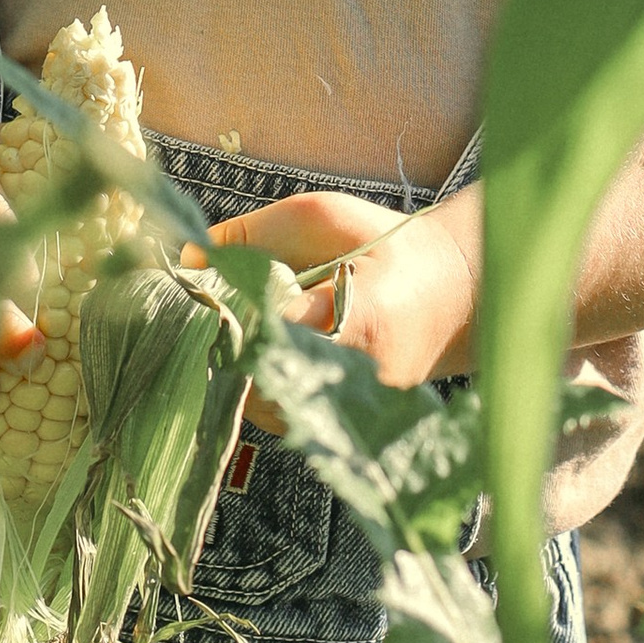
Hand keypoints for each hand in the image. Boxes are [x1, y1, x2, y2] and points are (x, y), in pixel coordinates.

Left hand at [208, 188, 477, 409]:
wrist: (454, 296)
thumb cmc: (389, 247)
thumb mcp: (324, 218)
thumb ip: (254, 235)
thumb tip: (189, 262)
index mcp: (360, 321)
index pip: (273, 334)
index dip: (231, 316)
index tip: (204, 294)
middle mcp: (358, 379)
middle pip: (261, 381)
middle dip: (228, 347)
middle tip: (214, 311)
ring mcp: (354, 409)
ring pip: (265, 407)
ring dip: (241, 369)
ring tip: (243, 326)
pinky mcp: (346, 424)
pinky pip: (283, 414)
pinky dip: (263, 384)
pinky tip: (267, 349)